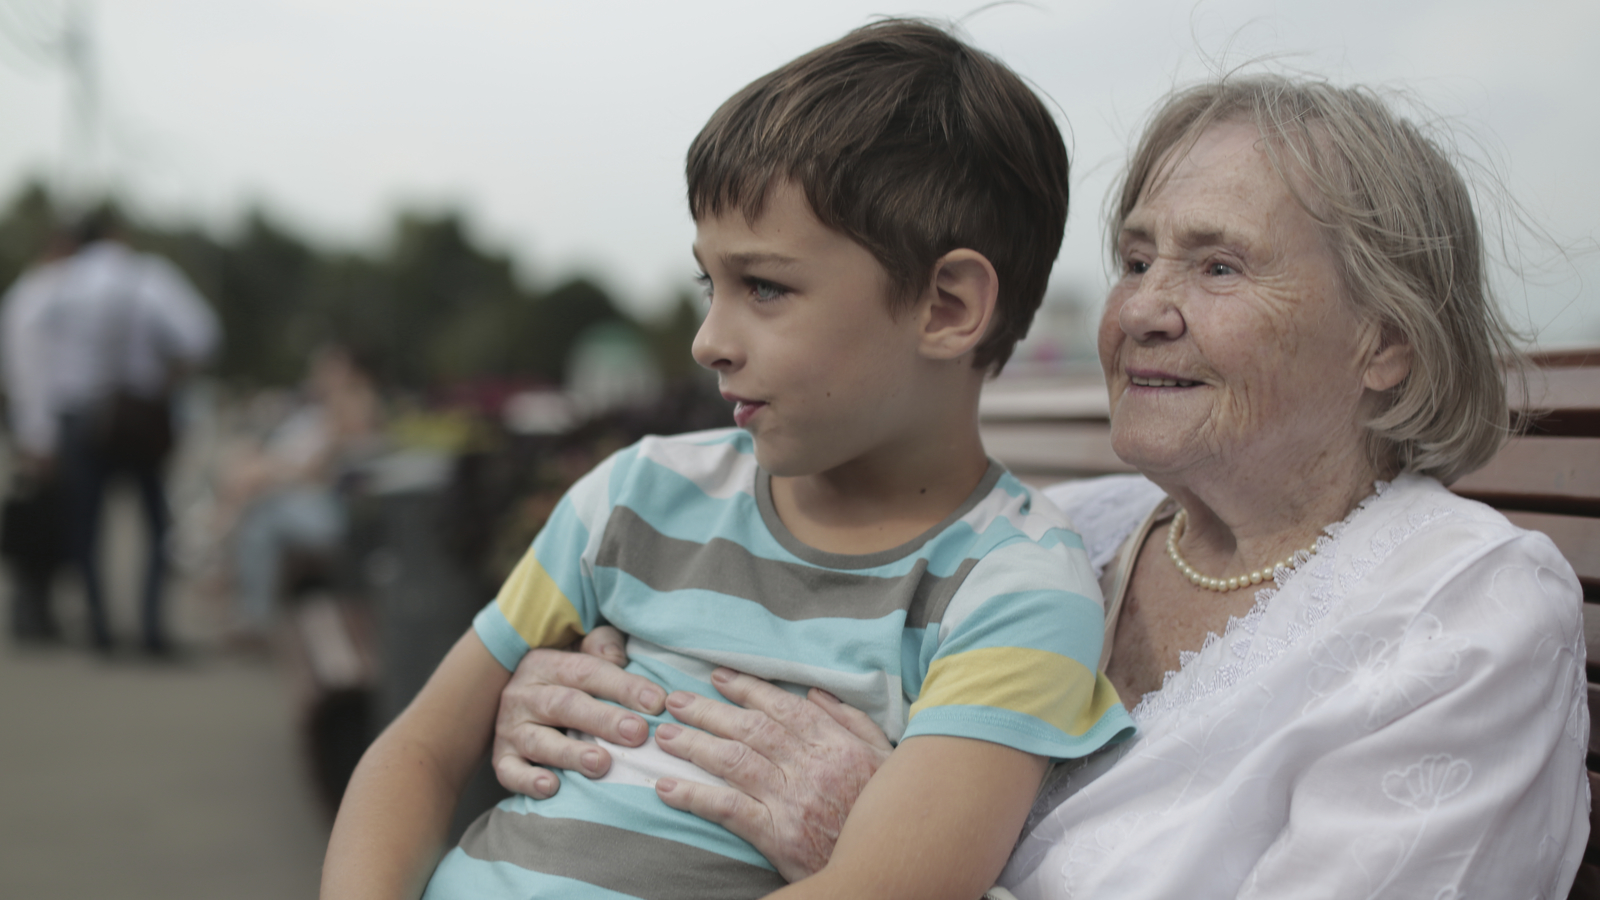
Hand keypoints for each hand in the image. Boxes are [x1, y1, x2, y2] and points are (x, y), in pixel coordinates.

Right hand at [491, 626, 664, 797]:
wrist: (504, 697)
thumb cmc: (564, 679)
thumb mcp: (579, 652)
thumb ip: (602, 647)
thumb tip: (617, 654)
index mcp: (547, 664)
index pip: (588, 671)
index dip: (623, 686)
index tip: (657, 702)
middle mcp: (524, 694)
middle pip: (565, 704)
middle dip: (603, 720)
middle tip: (637, 733)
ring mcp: (510, 728)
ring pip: (539, 740)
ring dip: (571, 753)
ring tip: (601, 763)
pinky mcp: (501, 758)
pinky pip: (509, 771)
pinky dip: (528, 781)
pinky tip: (551, 788)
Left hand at [650, 668, 893, 881]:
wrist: (887, 869)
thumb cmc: (885, 811)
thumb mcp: (885, 757)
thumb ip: (851, 721)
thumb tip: (814, 692)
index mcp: (836, 745)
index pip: (783, 707)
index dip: (747, 689)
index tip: (718, 677)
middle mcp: (812, 766)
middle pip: (750, 728)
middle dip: (709, 710)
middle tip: (675, 699)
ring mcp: (792, 800)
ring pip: (733, 760)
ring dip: (694, 744)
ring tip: (664, 735)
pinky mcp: (777, 836)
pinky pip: (727, 808)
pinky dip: (693, 795)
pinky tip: (667, 787)